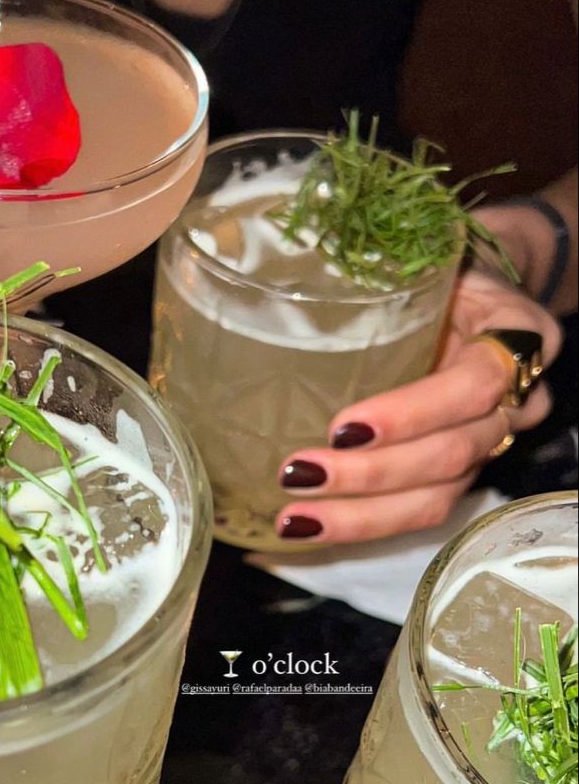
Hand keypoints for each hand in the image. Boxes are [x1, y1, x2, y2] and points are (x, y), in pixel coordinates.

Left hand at [276, 270, 562, 543]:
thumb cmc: (444, 267)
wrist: (480, 285)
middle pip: (452, 455)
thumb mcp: (424, 258)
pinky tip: (311, 525)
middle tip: (297, 474)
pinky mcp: (460, 472)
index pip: (473, 387)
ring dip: (361, 515)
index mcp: (515, 336)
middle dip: (370, 476)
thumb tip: (268, 284)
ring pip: (437, 497)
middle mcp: (515, 400)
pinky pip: (420, 510)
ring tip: (295, 517)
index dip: (411, 414)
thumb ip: (377, 274)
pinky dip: (364, 523)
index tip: (342, 427)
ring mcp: (490, 443)